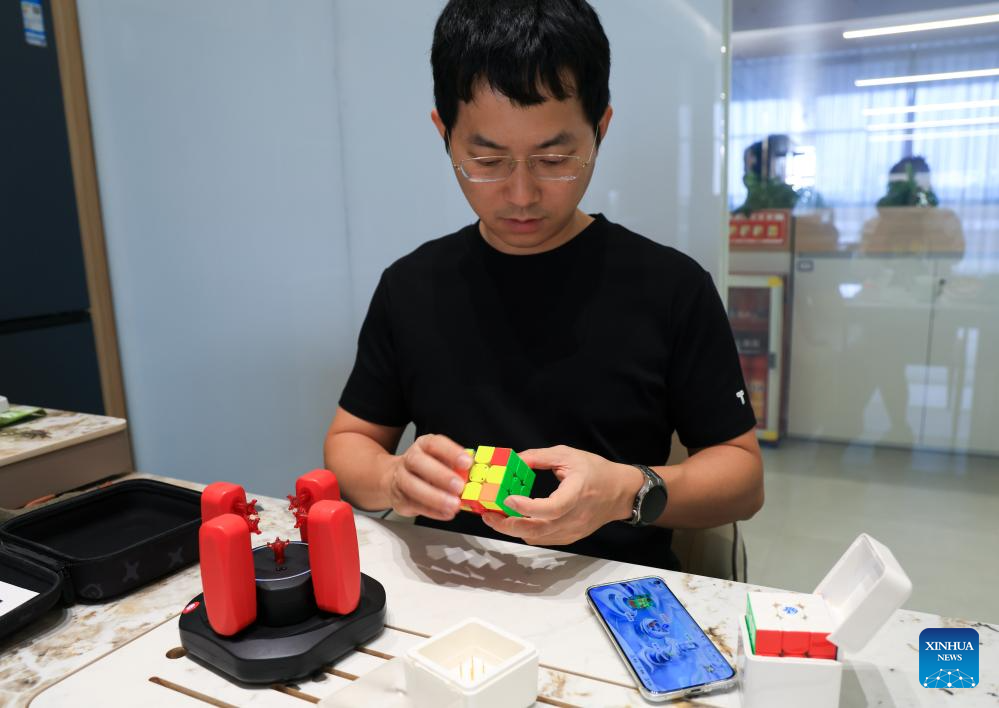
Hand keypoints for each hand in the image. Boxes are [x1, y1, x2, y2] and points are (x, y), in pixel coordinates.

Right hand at [386, 434, 471, 520]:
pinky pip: (414, 505)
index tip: (467, 462)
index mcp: (423, 445)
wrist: (396, 479)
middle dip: (440, 475)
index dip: (451, 452)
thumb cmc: (426, 468)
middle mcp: (410, 459)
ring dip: (435, 497)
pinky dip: (432, 511)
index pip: (434, 444)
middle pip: (419, 463)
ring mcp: (401, 479)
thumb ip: (456, 466)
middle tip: (459, 486)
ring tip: (454, 504)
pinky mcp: (400, 499)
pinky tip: (446, 513)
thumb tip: (475, 473)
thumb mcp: (441, 460)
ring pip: (413, 486)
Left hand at [481, 445, 641, 545]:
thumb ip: (540, 457)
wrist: (621, 493)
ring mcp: (573, 530)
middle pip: (538, 530)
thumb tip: (514, 459)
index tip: (508, 500)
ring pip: (538, 537)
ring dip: (515, 530)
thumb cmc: (596, 471)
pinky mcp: (571, 537)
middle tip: (489, 515)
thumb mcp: (568, 455)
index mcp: (577, 493)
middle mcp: (575, 517)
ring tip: (497, 517)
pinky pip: (544, 539)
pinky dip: (527, 532)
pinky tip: (516, 520)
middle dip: (509, 525)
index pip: (552, 508)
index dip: (527, 508)